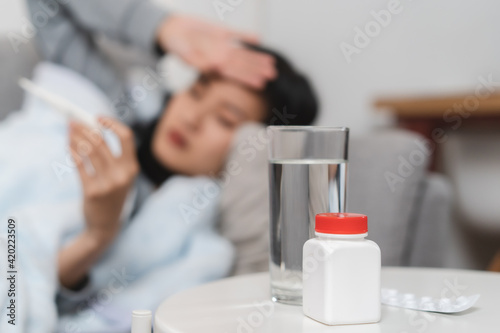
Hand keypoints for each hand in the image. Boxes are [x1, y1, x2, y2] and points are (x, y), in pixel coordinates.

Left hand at [69, 117, 138, 243]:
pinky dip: (73, 152)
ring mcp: (108, 184)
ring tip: (68, 131)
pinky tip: (69, 146)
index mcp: (132, 168)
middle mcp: (122, 175)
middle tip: (73, 122)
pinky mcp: (92, 192)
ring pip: (88, 151)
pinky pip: (80, 165)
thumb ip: (112, 155)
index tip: (97, 118)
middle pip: (101, 142)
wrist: (105, 225)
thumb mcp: (120, 176)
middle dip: (84, 128)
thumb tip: (91, 127)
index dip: (111, 124)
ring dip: (76, 138)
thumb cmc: (112, 195)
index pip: (126, 137)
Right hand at [156, 15, 275, 88]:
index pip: (234, 73)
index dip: (248, 77)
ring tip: (271, 62)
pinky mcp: (220, 32)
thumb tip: (214, 65)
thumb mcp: (183, 55)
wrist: (169, 29)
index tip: (261, 83)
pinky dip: (247, 36)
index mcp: (212, 63)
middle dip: (257, 69)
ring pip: (242, 52)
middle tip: (272, 74)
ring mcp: (221, 44)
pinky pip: (235, 34)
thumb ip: (199, 61)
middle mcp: (219, 55)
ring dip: (256, 58)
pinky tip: (258, 39)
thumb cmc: (174, 45)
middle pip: (242, 64)